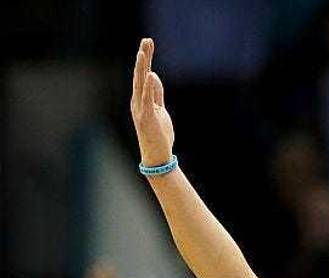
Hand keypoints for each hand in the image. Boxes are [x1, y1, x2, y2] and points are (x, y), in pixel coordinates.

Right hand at [130, 38, 174, 166]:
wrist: (157, 155)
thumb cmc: (158, 133)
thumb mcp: (159, 109)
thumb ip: (156, 93)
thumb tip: (153, 75)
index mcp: (141, 98)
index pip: (143, 75)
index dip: (145, 59)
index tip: (147, 43)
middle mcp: (137, 101)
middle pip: (140, 75)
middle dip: (143, 57)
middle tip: (146, 40)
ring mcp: (140, 108)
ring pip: (140, 84)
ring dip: (142, 67)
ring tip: (143, 52)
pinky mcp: (146, 117)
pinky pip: (147, 98)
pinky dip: (147, 86)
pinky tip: (149, 74)